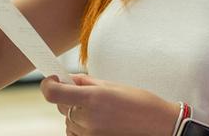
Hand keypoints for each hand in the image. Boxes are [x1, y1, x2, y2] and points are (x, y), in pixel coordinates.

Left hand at [40, 74, 179, 135]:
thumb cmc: (142, 103)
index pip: (54, 94)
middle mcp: (89, 118)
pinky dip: (80, 127)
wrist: (160, 126)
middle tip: (85, 92)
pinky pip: (75, 134)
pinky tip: (98, 121)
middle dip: (68, 97)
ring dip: (75, 113)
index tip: (51, 79)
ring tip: (99, 109)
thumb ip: (87, 82)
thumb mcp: (114, 85)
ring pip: (67, 121)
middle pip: (61, 106)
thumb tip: (69, 78)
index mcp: (94, 98)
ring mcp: (90, 135)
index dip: (48, 84)